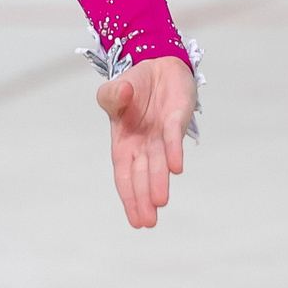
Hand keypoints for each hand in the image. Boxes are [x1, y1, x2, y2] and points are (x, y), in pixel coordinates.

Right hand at [96, 54, 195, 228]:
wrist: (158, 65)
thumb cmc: (133, 86)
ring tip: (159, 202)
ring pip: (158, 162)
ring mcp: (161, 133)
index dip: (128, 196)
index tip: (135, 220)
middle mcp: (144, 144)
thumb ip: (111, 96)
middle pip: (141, 174)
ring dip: (158, 182)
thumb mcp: (112, 92)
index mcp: (124, 143)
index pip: (124, 174)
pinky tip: (176, 168)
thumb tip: (122, 93)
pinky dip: (173, 152)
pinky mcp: (176, 118)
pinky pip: (172, 137)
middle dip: (143, 198)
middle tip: (147, 222)